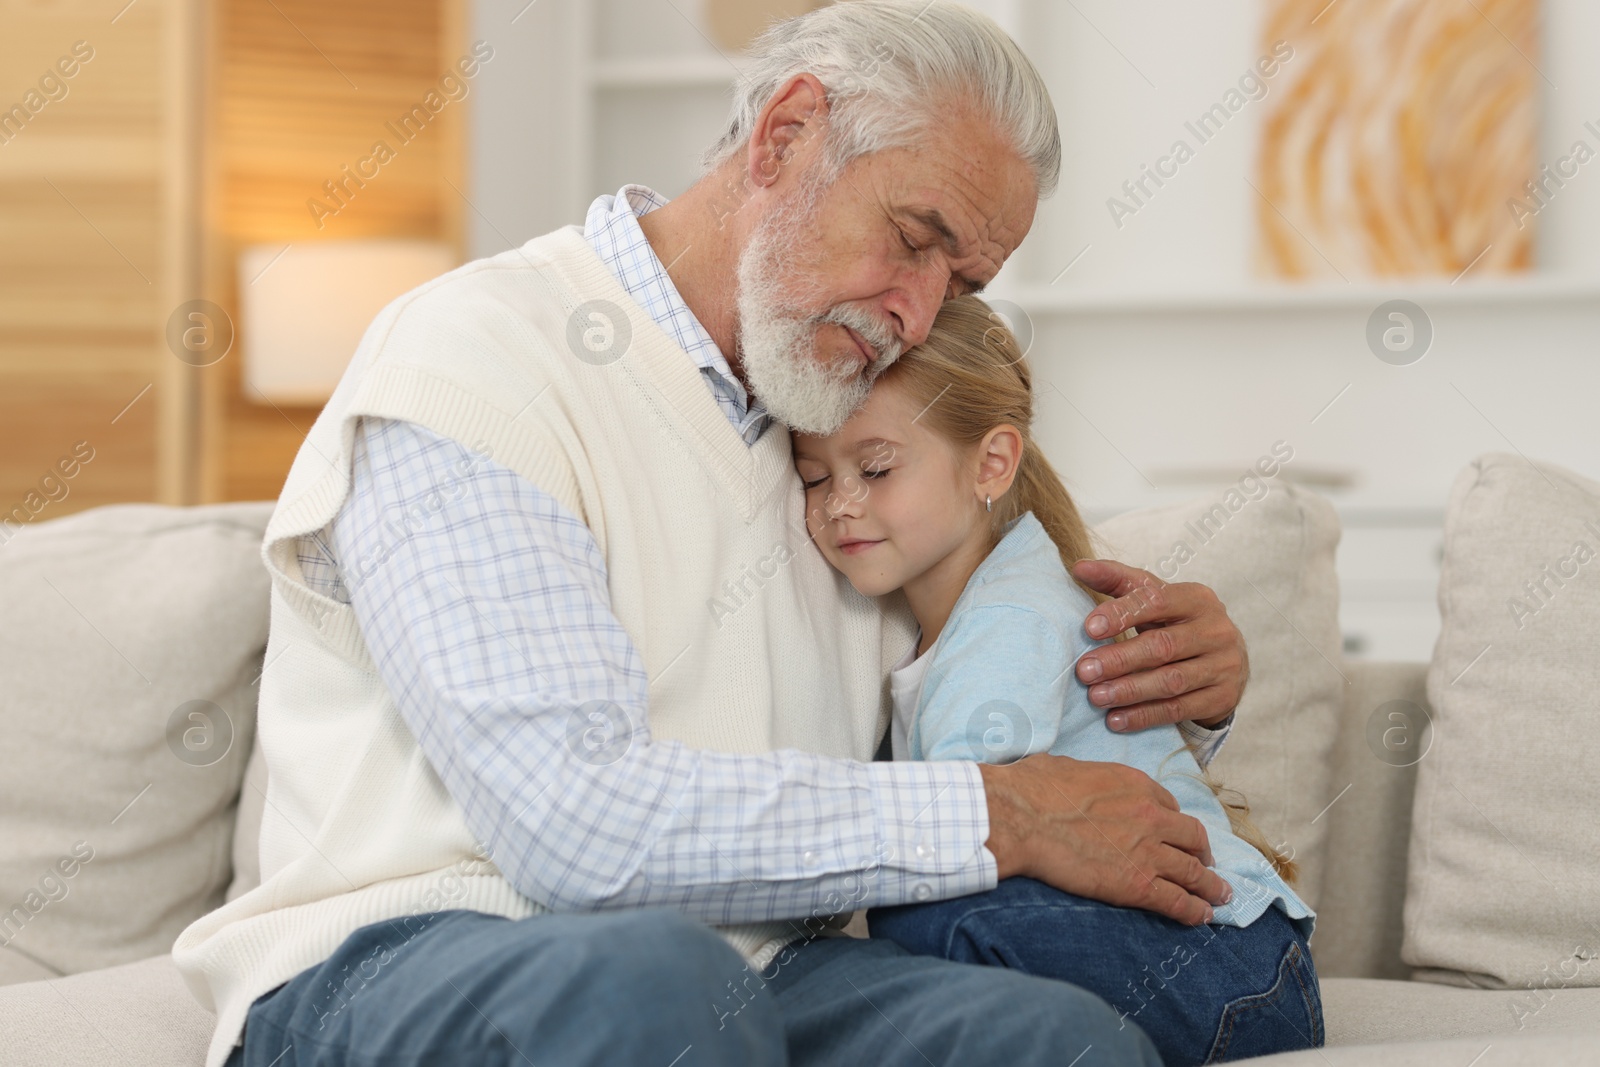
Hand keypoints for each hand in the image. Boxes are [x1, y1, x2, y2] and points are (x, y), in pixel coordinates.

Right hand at [978, 755, 1230, 924]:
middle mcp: (1151, 816)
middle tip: (1205, 864)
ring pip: (1194, 871)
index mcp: (1135, 784)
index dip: (1173, 822)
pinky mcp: (1137, 884)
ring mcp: (1148, 852)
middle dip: (1202, 852)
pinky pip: (1177, 901)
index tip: (1173, 834)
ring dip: (1210, 886)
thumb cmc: (1033, 788)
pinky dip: (1195, 910)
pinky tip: (1202, 917)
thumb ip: (1086, 778)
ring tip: (1219, 896)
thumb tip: (1072, 782)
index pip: (1169, 806)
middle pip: (1193, 837)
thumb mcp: (1067, 767)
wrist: (1021, 817)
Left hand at [1069, 559, 1248, 731]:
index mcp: (1198, 599)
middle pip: (1163, 646)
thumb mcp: (1156, 599)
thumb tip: (1078, 567)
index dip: (1123, 613)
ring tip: (1095, 696)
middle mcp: (1216, 630)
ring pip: (1171, 681)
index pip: (1158, 601)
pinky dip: (1144, 716)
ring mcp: (1224, 666)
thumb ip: (1119, 582)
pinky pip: (1179, 710)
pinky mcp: (1223, 698)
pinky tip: (1116, 720)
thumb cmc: (1178, 623)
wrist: (1226, 661)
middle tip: (1084, 670)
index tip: (1089, 627)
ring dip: (1129, 690)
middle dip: (1120, 659)